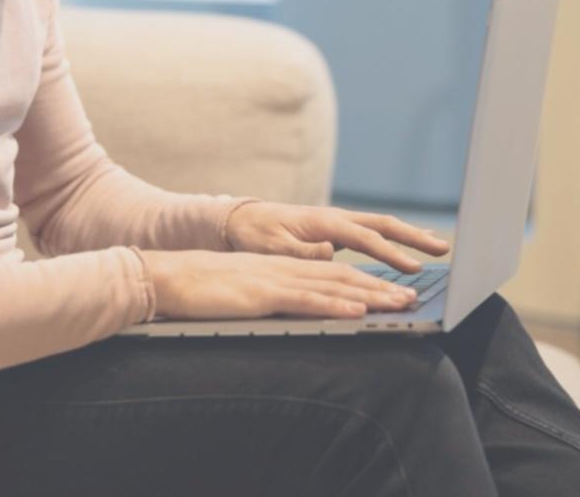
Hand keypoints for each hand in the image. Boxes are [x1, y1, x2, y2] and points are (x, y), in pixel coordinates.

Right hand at [134, 248, 420, 321]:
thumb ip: (269, 295)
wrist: (165, 277)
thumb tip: (290, 309)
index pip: (332, 272)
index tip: (394, 291)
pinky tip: (357, 310)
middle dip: (381, 286)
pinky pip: (305, 300)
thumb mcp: (242, 292)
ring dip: (371, 294)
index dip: (367, 281)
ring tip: (401, 303)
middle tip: (415, 296)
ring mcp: (275, 279)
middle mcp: (284, 269)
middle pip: (343, 275)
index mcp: (281, 268)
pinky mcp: (262, 294)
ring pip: (332, 284)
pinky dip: (335, 304)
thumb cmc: (199, 290)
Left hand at [223, 200, 450, 273]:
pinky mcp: (337, 230)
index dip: (391, 254)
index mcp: (324, 222)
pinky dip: (394, 238)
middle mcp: (336, 218)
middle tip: (444, 248)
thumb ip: (301, 250)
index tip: (414, 268)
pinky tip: (409, 247)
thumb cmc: (256, 235)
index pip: (366, 238)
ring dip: (410, 236)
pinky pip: (372, 233)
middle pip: (383, 225)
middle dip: (414, 237)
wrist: (243, 219)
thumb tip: (331, 251)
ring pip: (381, 226)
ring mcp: (338, 222)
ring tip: (438, 246)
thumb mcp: (272, 246)